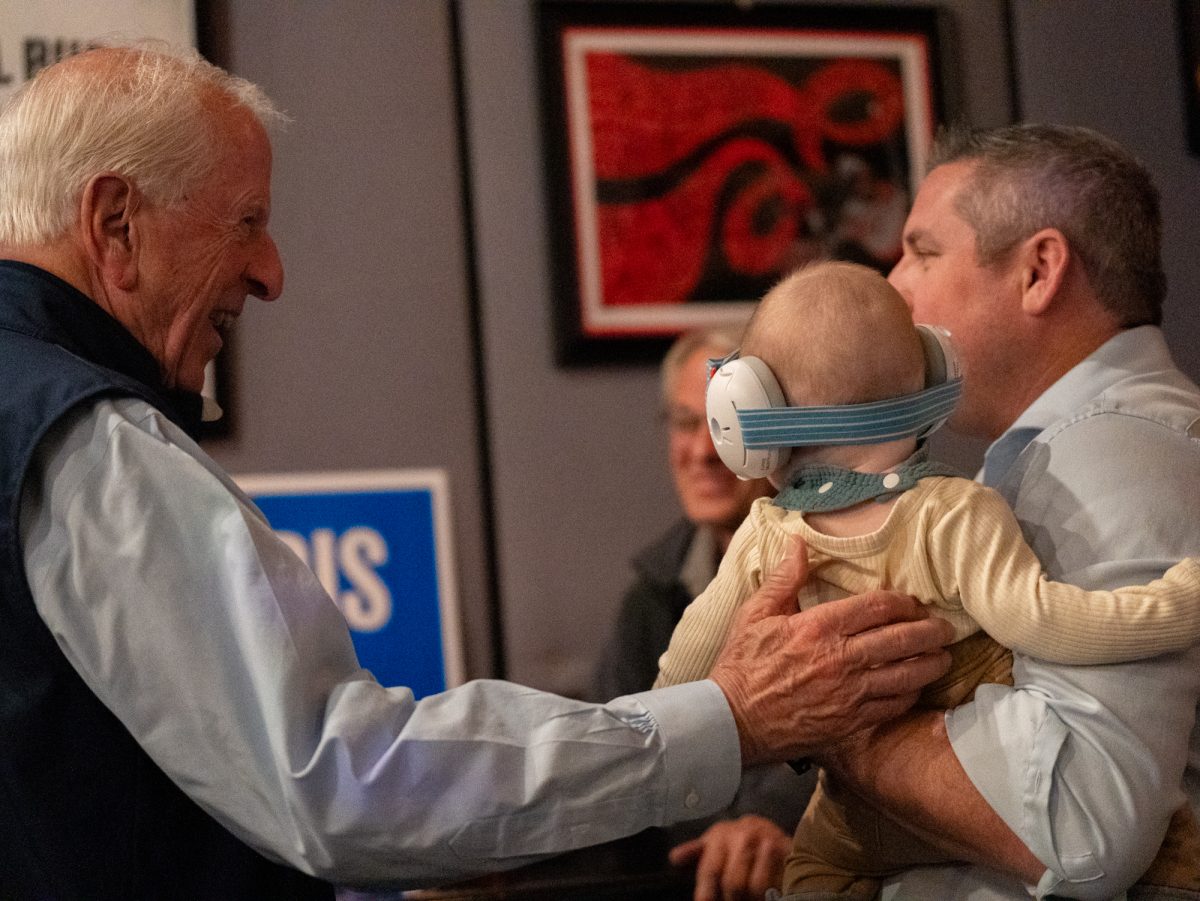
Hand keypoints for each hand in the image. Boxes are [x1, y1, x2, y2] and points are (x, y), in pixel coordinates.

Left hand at [669, 815, 790, 900]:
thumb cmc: (732, 839)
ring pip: (756, 887)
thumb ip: (694, 852)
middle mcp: (743, 838)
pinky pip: (778, 883)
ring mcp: (767, 843)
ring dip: (751, 899)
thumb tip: (674, 859)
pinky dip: (771, 893)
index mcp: (720, 837)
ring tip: (748, 900)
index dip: (706, 895)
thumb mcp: (712, 841)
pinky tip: (767, 896)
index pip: (710, 871)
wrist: (765, 825)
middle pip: (733, 884)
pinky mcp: (786, 851)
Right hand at [709, 537, 953, 765]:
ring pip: (907, 675)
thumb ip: (784, 578)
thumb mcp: (755, 613)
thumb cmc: (742, 665)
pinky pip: (893, 706)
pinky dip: (911, 695)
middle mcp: (840, 659)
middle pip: (903, 639)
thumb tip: (798, 542)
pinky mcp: (850, 723)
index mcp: (819, 627)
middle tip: (944, 628)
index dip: (904, 602)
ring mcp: (849, 694)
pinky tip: (916, 688)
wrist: (733, 721)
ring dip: (931, 664)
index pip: (878, 607)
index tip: (913, 603)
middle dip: (931, 631)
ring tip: (943, 657)